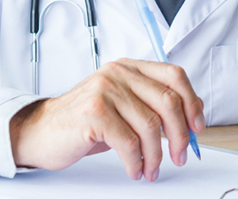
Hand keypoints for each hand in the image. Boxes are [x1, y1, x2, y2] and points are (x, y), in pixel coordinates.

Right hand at [9, 59, 204, 181]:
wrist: (40, 131)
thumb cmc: (84, 122)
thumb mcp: (123, 106)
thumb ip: (153, 104)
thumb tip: (192, 115)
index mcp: (130, 67)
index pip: (174, 76)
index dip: (192, 102)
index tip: (197, 128)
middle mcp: (119, 73)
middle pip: (168, 101)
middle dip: (180, 134)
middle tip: (180, 156)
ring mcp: (105, 90)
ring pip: (150, 125)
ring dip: (157, 155)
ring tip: (152, 169)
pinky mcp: (94, 113)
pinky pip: (129, 142)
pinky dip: (136, 161)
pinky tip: (134, 169)